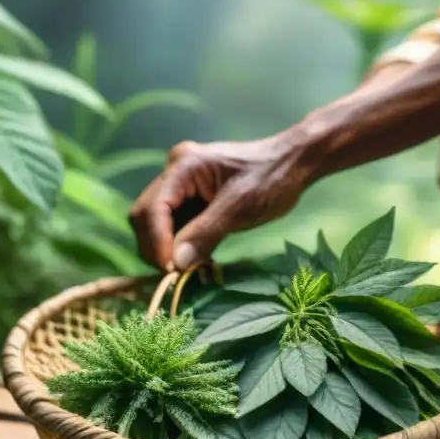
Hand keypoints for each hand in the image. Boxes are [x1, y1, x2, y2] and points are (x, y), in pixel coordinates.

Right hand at [130, 136, 311, 270]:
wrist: (294, 162)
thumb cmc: (272, 178)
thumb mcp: (240, 207)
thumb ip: (205, 234)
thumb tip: (175, 265)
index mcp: (183, 166)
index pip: (152, 209)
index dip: (156, 243)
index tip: (170, 272)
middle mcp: (175, 171)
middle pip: (146, 215)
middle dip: (156, 247)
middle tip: (176, 275)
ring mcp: (181, 184)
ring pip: (156, 223)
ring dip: (167, 248)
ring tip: (187, 269)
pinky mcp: (191, 197)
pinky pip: (173, 224)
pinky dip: (179, 244)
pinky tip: (195, 258)